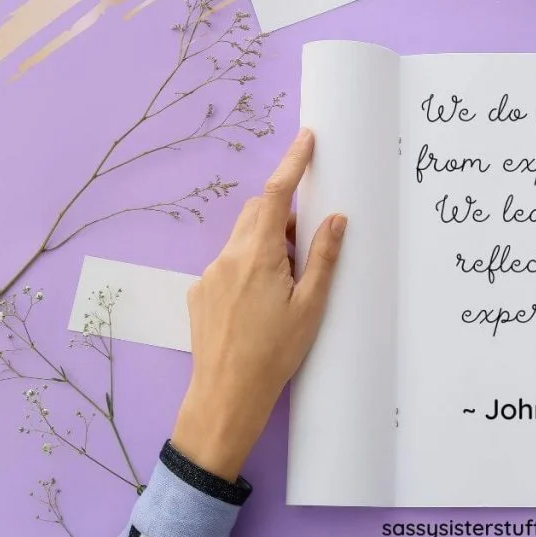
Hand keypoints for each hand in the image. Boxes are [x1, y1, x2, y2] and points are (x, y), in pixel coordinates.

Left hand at [171, 128, 346, 479]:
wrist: (226, 396)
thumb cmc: (274, 354)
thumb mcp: (311, 306)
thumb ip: (323, 258)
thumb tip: (336, 219)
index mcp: (258, 256)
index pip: (276, 195)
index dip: (292, 163)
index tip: (306, 140)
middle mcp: (228, 257)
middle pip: (256, 214)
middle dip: (281, 214)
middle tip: (305, 241)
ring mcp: (208, 275)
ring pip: (241, 240)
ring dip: (266, 244)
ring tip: (286, 284)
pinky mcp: (198, 293)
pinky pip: (227, 264)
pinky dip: (248, 267)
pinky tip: (260, 304)